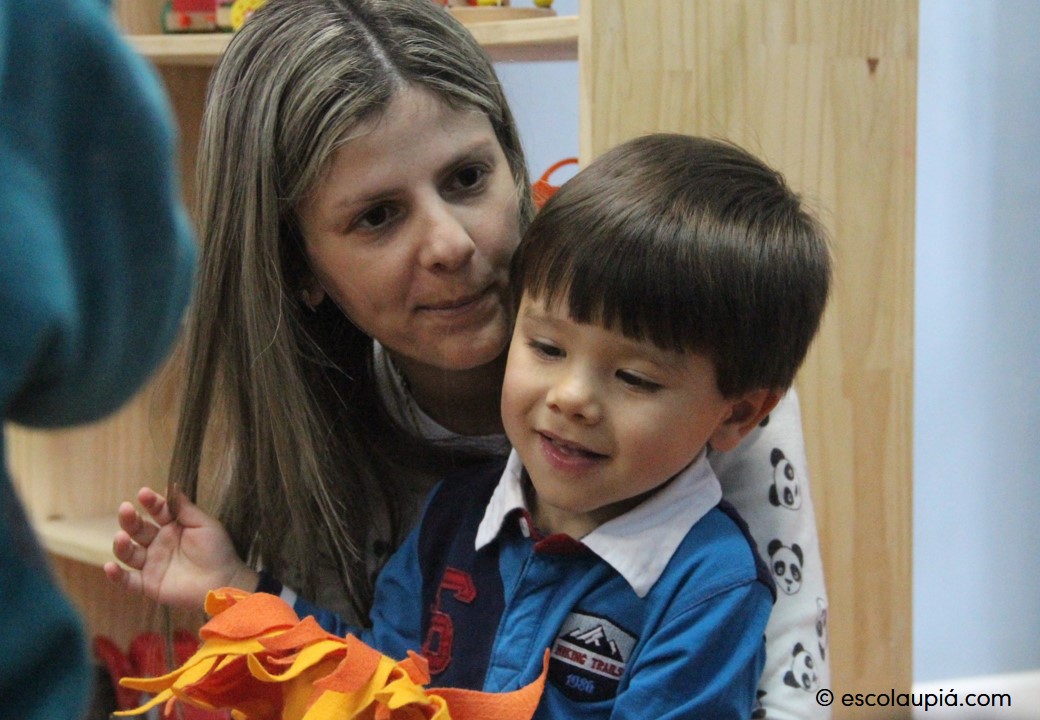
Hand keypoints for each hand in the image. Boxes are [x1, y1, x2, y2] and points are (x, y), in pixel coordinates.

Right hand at [103, 486, 258, 608]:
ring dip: (121, 545)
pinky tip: (110, 567)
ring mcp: (152, 563)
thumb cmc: (217, 551)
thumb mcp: (203, 525)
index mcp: (172, 527)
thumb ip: (185, 508)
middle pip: (138, 529)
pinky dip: (116, 576)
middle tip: (126, 509)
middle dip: (130, 519)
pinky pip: (128, 581)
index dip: (150, 502)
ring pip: (129, 553)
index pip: (156, 511)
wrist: (223, 582)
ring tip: (120, 537)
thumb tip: (171, 484)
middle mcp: (158, 543)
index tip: (144, 494)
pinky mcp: (149, 584)